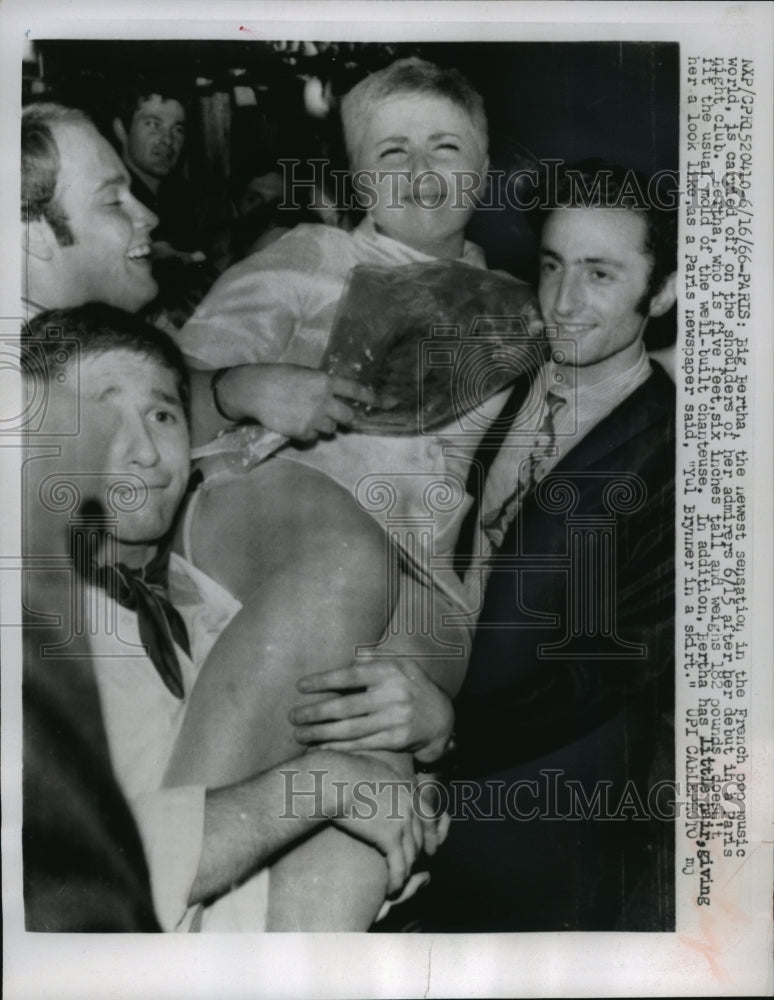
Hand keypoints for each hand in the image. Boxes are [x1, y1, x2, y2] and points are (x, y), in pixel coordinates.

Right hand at [216, 363, 376, 439]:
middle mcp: (324, 400)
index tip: (390, 402)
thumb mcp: (304, 374)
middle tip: (333, 415)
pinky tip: (294, 423)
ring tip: (304, 415)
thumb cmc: (278, 377)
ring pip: (332, 429)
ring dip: (323, 425)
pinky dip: (307, 434)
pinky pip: (314, 438)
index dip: (374, 398)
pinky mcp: (303, 432)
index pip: (356, 390)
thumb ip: (322, 385)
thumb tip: (337, 398)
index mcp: (325, 381)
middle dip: (344, 418)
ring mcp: (314, 417)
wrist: (254, 390)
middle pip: (348, 417)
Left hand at [291, 658, 454, 764]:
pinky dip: (338, 747)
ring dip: (321, 733)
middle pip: (345, 706)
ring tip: (299, 735)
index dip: (323, 681)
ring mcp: (395, 719)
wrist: (442, 718)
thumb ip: (376, 657)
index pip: (350, 676)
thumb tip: (353, 654)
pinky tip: (320, 747)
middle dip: (315, 712)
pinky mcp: (397, 740)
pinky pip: (361, 744)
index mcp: (390, 672)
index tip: (300, 686)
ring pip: (350, 729)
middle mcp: (393, 694)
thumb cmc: (413, 687)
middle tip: (292, 716)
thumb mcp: (401, 665)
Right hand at [311, 751, 442, 895]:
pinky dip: (398, 881)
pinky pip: (399, 866)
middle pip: (420, 835)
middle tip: (413, 868)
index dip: (430, 832)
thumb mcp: (370, 766)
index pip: (426, 813)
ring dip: (406, 872)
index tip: (429, 847)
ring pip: (411, 854)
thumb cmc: (343, 771)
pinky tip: (392, 890)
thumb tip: (377, 775)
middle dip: (418, 854)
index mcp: (406, 787)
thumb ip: (381, 775)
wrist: (335, 779)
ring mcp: (403, 820)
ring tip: (400, 884)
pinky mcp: (390, 837)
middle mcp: (410, 803)